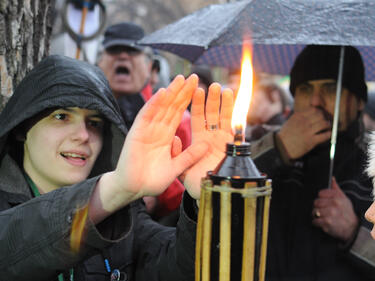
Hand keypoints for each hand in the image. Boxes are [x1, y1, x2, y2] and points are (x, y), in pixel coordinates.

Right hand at [112, 74, 209, 197]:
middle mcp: (157, 130)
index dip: (187, 100)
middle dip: (181, 91)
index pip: (178, 114)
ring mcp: (146, 130)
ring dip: (170, 93)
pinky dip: (153, 104)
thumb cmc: (152, 180)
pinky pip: (146, 116)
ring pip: (160, 107)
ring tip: (180, 79)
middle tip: (192, 76)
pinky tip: (162, 93)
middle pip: (171, 106)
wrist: (133, 189)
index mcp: (166, 137)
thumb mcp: (176, 168)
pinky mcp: (137, 133)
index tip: (198, 87)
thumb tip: (206, 145)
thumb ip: (189, 156)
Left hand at [183, 83, 233, 198]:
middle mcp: (212, 139)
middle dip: (209, 98)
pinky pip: (234, 128)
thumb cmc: (197, 186)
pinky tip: (231, 98)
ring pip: (222, 117)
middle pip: (209, 114)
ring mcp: (223, 142)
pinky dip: (234, 113)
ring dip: (221, 102)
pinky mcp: (233, 147)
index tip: (194, 89)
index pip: (197, 118)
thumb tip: (176, 139)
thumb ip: (178, 155)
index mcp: (199, 142)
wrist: (211, 198)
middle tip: (209, 84)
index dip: (195, 103)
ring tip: (220, 88)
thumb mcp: (182, 170)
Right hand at [277, 107, 330, 159]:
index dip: (320, 112)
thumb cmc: (285, 135)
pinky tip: (327, 135)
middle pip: (320, 115)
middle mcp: (303, 122)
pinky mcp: (311, 141)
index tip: (321, 116)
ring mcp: (307, 131)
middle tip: (325, 122)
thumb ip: (300, 116)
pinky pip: (325, 135)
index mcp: (298, 116)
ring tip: (327, 128)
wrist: (281, 148)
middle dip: (324, 118)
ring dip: (327, 125)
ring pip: (324, 124)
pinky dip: (328, 134)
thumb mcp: (290, 122)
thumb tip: (311, 112)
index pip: (314, 109)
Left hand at [312, 177, 358, 241]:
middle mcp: (334, 204)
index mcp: (337, 197)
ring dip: (316, 215)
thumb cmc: (346, 211)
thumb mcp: (344, 198)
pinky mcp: (327, 223)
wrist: (352, 228)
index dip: (320, 198)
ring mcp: (331, 213)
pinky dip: (316, 223)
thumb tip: (332, 178)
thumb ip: (335, 188)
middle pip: (316, 202)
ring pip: (314, 211)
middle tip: (322, 210)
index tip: (324, 202)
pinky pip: (315, 221)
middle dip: (317, 207)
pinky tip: (321, 222)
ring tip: (321, 216)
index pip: (320, 193)